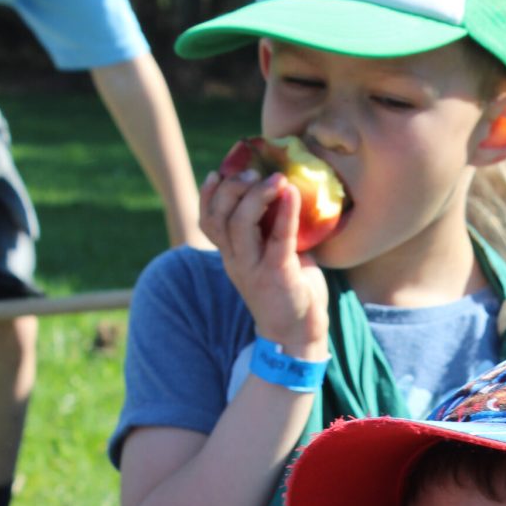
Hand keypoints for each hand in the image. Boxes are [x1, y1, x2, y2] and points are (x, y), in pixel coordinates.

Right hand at [199, 167, 327, 359]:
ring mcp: (254, 269)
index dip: (208, 194)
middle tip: (252, 172)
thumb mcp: (270, 256)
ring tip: (274, 179)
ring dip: (254, 196)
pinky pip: (278, 237)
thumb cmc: (288, 291)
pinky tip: (291, 193)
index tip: (219, 172)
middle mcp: (236, 261)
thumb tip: (282, 189)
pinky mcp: (277, 274)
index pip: (207, 221)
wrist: (298, 334)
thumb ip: (268, 229)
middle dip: (231, 188)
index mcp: (231, 255)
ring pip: (239, 225)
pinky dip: (285, 212)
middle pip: (219, 218)